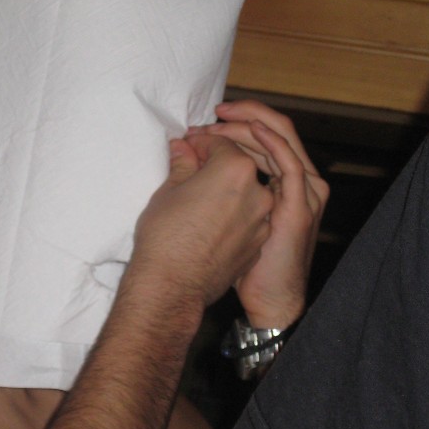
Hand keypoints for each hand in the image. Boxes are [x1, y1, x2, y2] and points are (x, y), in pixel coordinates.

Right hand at [131, 133, 273, 312]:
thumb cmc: (166, 235)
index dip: (199, 142)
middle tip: (193, 166)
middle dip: (216, 163)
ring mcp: (262, 220)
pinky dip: (234, 213)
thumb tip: (183, 148)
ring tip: (202, 197)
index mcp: (236, 168)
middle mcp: (258, 191)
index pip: (220, 142)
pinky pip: (248, 218)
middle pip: (239, 166)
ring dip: (228, 189)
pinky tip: (212, 221)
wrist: (173, 286)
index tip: (185, 148)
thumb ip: (182, 164)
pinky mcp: (258, 243)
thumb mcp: (168, 191)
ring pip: (246, 193)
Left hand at [188, 100, 328, 327]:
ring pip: (280, 140)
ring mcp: (299, 192)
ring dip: (249, 124)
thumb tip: (179, 147)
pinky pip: (288, 163)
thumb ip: (199, 179)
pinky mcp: (298, 206)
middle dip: (240, 117)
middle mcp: (291, 182)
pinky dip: (270, 141)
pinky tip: (250, 128)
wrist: (262, 300)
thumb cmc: (234, 263)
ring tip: (221, 116)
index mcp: (272, 182)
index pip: (254, 139)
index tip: (194, 133)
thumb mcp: (211, 212)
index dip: (223, 130)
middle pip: (270, 132)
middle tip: (212, 112)